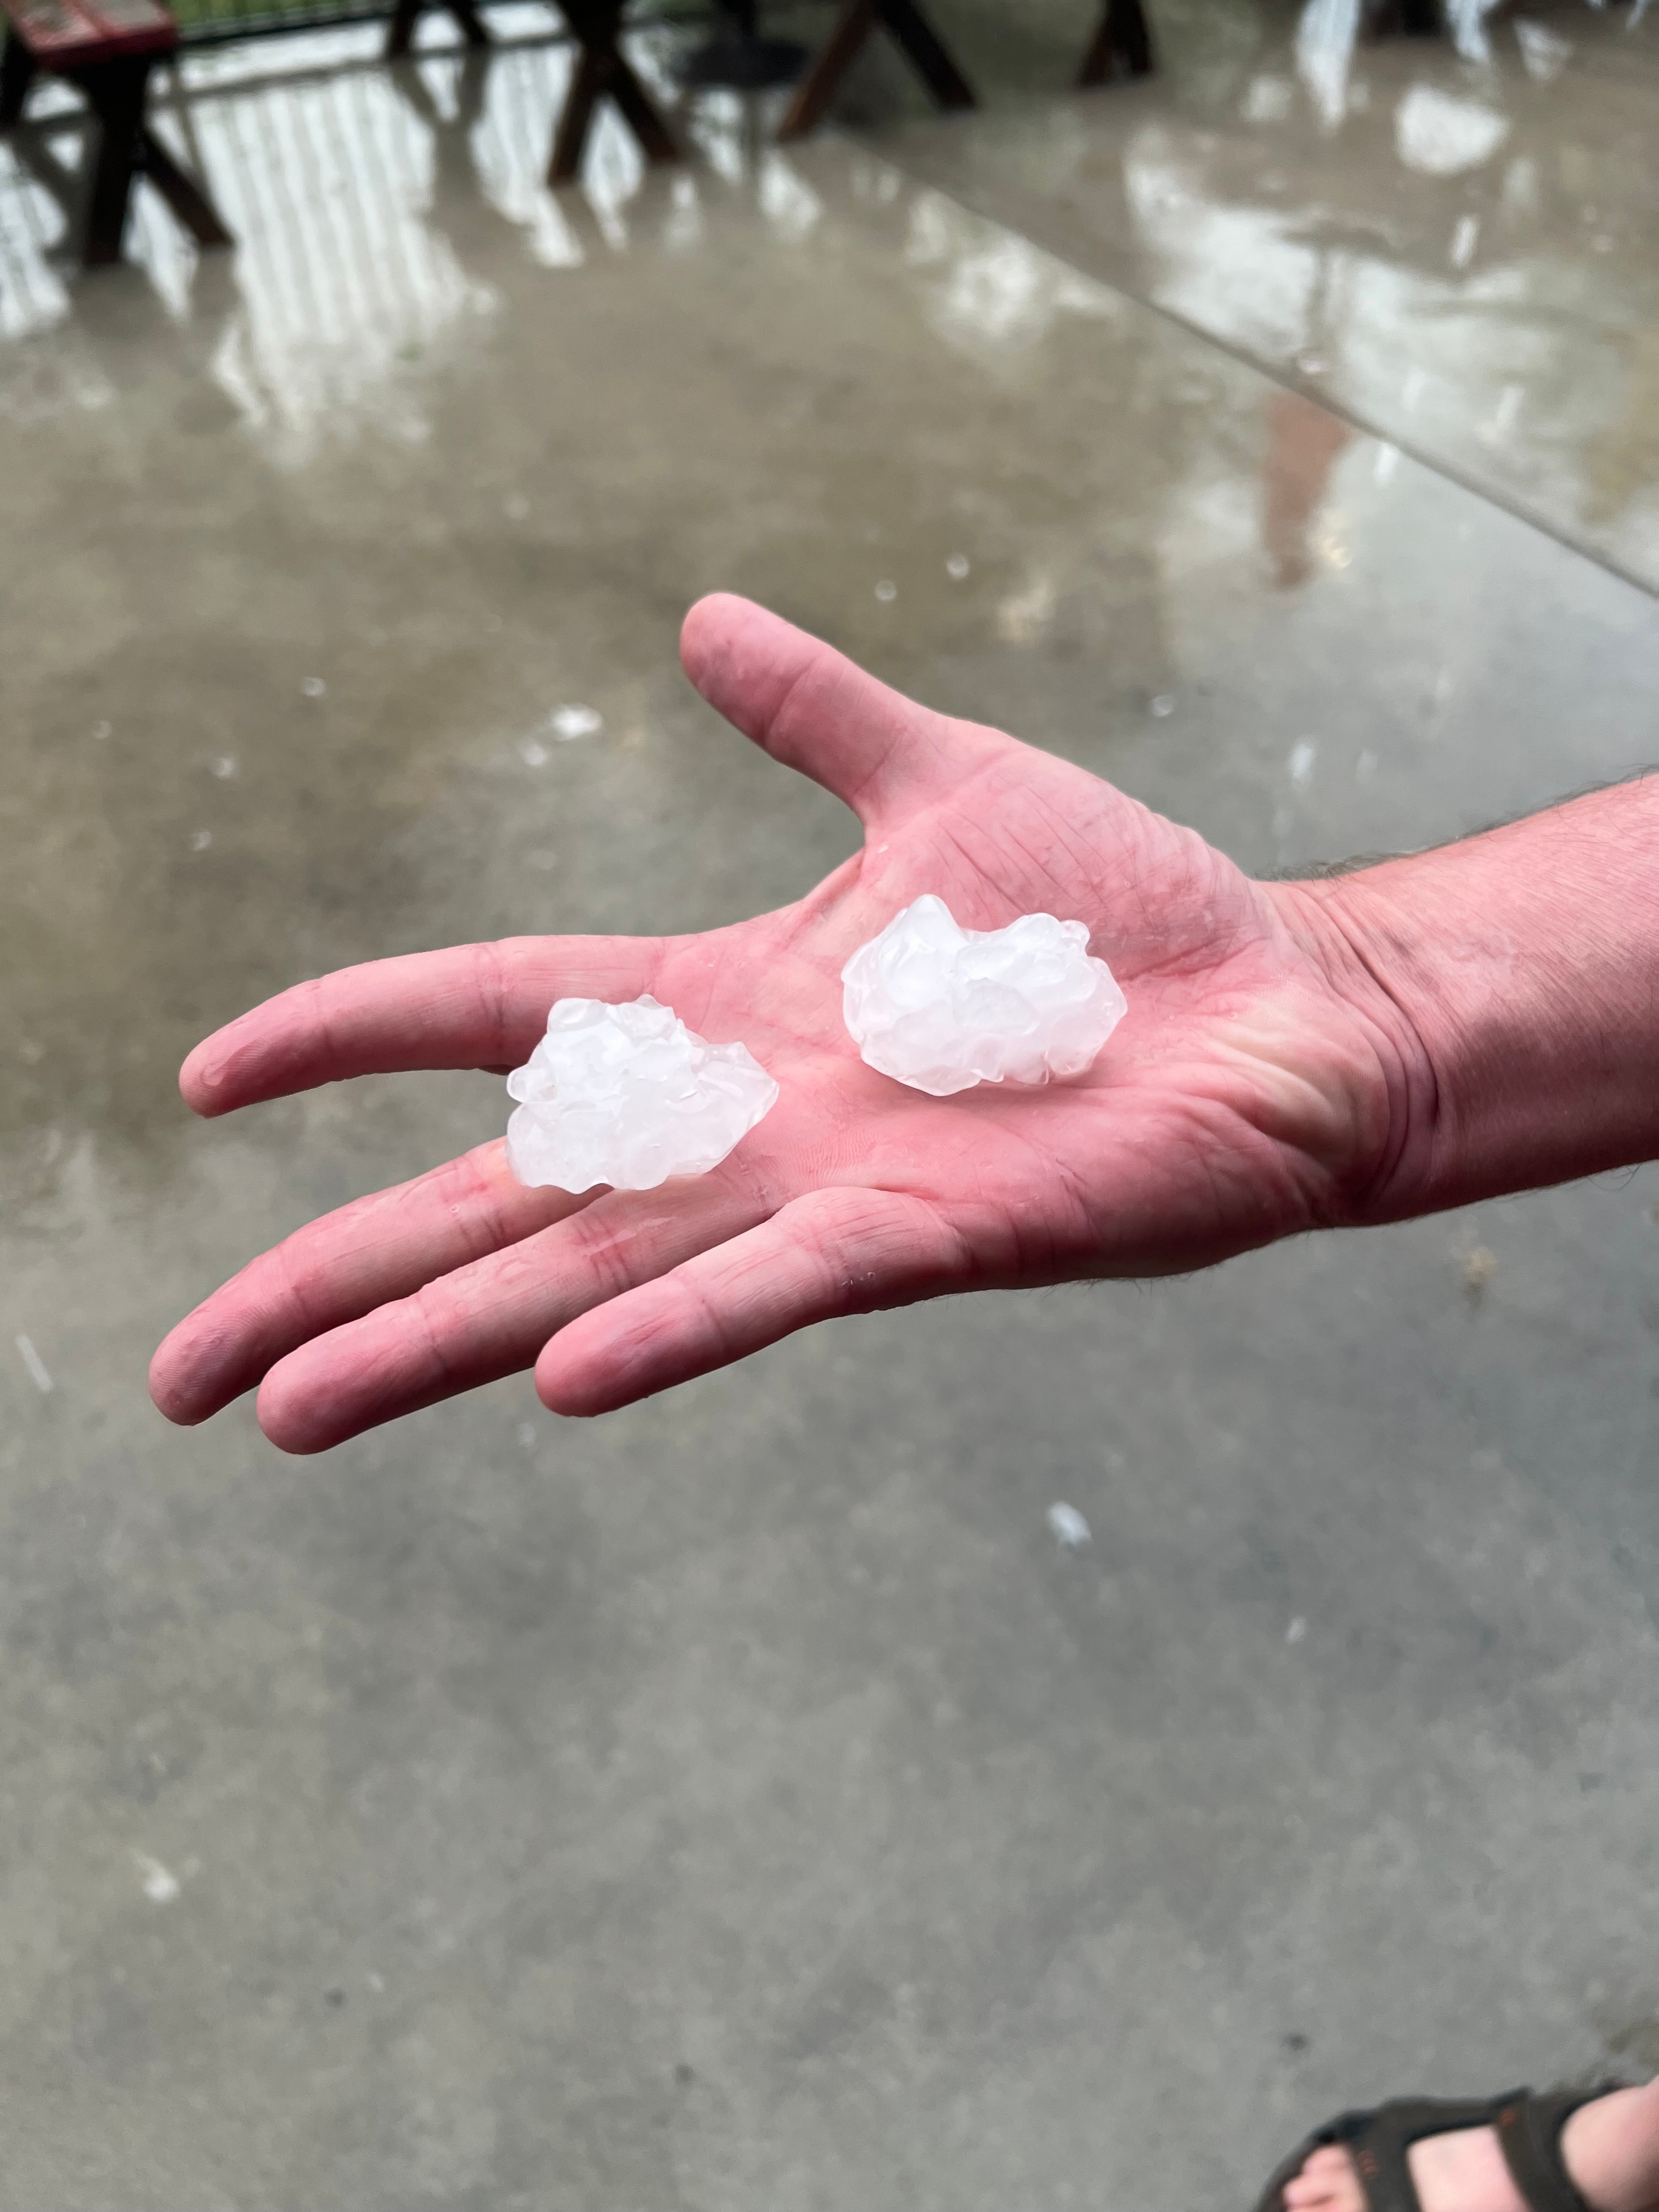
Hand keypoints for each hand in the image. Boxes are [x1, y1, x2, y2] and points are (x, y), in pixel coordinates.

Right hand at [150, 595, 1419, 1452]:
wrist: (1280, 1009)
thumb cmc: (1120, 919)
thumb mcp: (939, 782)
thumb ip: (813, 717)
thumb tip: (700, 619)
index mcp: (724, 1010)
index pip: (489, 1018)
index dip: (347, 1037)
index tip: (209, 1073)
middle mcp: (742, 1124)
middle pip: (493, 1204)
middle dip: (334, 1280)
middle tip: (182, 1373)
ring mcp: (822, 1189)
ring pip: (590, 1277)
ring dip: (440, 1341)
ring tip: (292, 1414)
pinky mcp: (925, 1234)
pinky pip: (772, 1291)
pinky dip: (668, 1331)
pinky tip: (553, 1379)